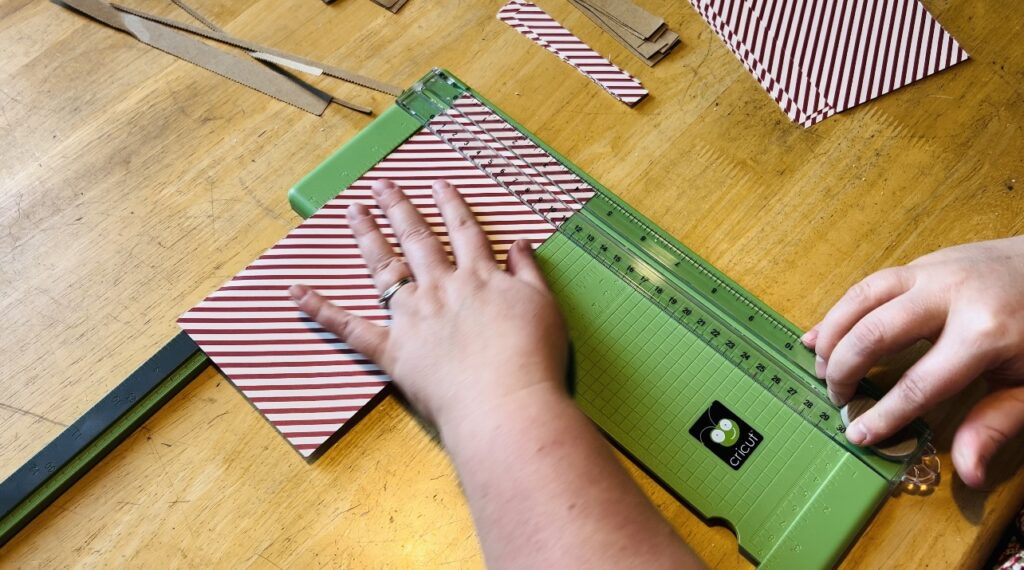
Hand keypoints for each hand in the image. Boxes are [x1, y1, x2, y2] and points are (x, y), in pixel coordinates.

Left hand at [289, 179, 568, 430]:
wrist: (506, 403)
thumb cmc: (531, 358)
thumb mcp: (543, 306)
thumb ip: (528, 272)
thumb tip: (519, 243)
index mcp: (479, 277)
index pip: (463, 232)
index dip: (451, 206)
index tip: (438, 186)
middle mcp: (442, 288)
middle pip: (418, 240)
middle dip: (400, 210)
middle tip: (383, 187)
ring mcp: (413, 318)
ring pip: (386, 269)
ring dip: (368, 237)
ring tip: (354, 212)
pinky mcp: (392, 351)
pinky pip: (350, 328)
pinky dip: (321, 310)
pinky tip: (297, 292)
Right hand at [802, 236, 1023, 486]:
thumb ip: (996, 423)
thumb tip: (969, 473)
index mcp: (985, 332)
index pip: (919, 383)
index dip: (885, 414)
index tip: (859, 435)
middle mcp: (951, 294)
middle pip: (876, 333)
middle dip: (845, 369)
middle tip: (837, 398)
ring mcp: (933, 271)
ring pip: (862, 299)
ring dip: (833, 334)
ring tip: (818, 366)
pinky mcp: (922, 263)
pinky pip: (869, 285)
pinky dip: (839, 310)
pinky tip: (820, 333)